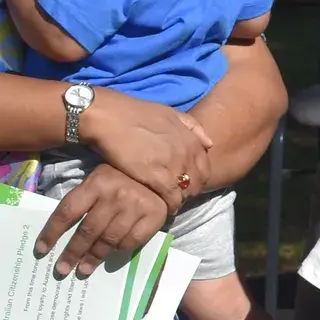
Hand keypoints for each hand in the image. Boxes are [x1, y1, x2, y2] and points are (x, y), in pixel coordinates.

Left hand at [35, 163, 174, 276]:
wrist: (161, 175)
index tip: (41, 250)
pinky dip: (119, 251)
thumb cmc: (121, 179)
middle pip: (87, 230)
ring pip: (108, 239)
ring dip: (93, 258)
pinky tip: (111, 255)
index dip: (52, 232)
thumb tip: (58, 233)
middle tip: (61, 269)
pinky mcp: (153, 216)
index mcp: (96, 183)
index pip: (68, 211)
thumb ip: (83, 201)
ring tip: (82, 270)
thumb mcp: (98, 180)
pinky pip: (131, 242)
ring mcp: (135, 206)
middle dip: (72, 252)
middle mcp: (115, 194)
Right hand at [73, 86, 211, 209]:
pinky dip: (169, 205)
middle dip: (190, 191)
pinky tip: (160, 206)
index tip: (185, 183)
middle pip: (199, 182)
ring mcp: (173, 166)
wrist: (110, 117)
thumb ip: (192, 127)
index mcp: (191, 139)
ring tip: (167, 201)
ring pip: (186, 192)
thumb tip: (210, 144)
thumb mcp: (170, 113)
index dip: (197, 178)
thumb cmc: (135, 113)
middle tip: (176, 195)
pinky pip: (172, 198)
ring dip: (180, 199)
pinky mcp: (157, 178)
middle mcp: (187, 153)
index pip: (205, 168)